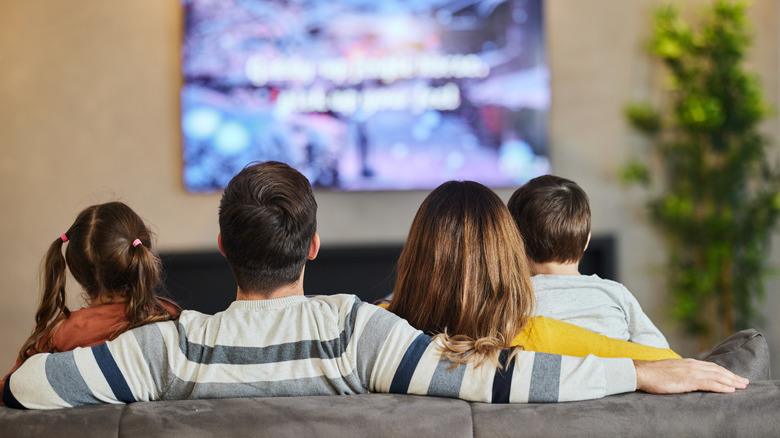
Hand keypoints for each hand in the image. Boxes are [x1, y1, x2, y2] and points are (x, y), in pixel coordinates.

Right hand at [634, 358, 748, 393]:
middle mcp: (691, 365)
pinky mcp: (689, 380)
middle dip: (732, 376)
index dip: (723, 371)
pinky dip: (722, 386)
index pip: (710, 366)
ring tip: (742, 386)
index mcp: (687, 362)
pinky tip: (730, 390)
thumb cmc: (652, 374)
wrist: (642, 372)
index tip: (732, 376)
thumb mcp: (669, 370)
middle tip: (744, 381)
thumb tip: (683, 378)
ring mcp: (691, 372)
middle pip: (717, 370)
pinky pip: (710, 384)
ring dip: (731, 381)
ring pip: (717, 376)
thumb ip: (679, 372)